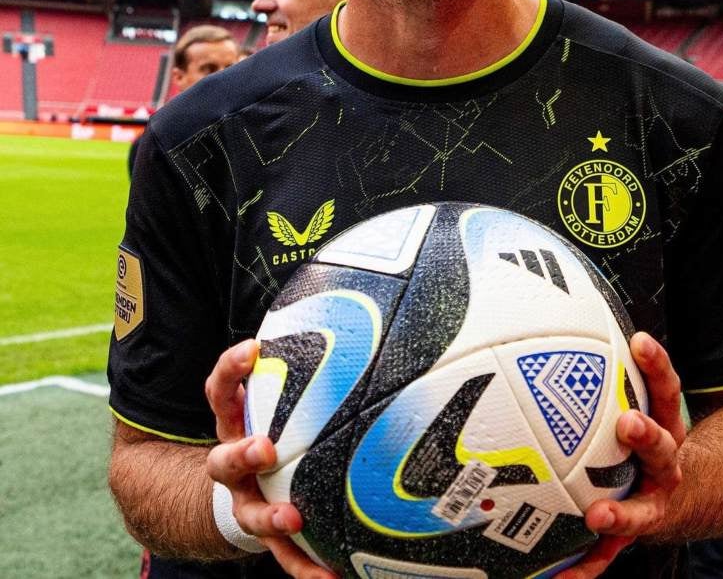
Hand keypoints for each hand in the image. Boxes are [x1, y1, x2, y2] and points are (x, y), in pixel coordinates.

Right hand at [205, 339, 337, 578]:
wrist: (242, 490)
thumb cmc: (276, 423)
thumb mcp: (278, 394)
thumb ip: (301, 363)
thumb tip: (359, 312)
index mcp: (235, 421)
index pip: (221, 390)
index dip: (230, 369)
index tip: (251, 349)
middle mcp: (234, 461)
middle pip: (222, 458)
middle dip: (241, 452)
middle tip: (263, 447)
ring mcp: (247, 500)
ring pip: (248, 512)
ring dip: (268, 516)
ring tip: (292, 517)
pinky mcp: (267, 533)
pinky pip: (284, 556)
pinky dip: (304, 566)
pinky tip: (330, 577)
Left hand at [554, 332, 685, 578]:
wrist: (703, 492)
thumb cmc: (650, 435)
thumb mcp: (646, 398)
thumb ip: (611, 369)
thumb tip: (555, 328)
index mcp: (665, 422)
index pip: (666, 386)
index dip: (656, 362)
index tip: (640, 341)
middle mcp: (667, 461)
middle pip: (663, 446)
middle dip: (646, 435)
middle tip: (628, 424)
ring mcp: (658, 499)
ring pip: (645, 507)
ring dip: (623, 511)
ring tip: (598, 515)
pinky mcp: (641, 529)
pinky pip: (615, 550)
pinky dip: (592, 564)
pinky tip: (570, 577)